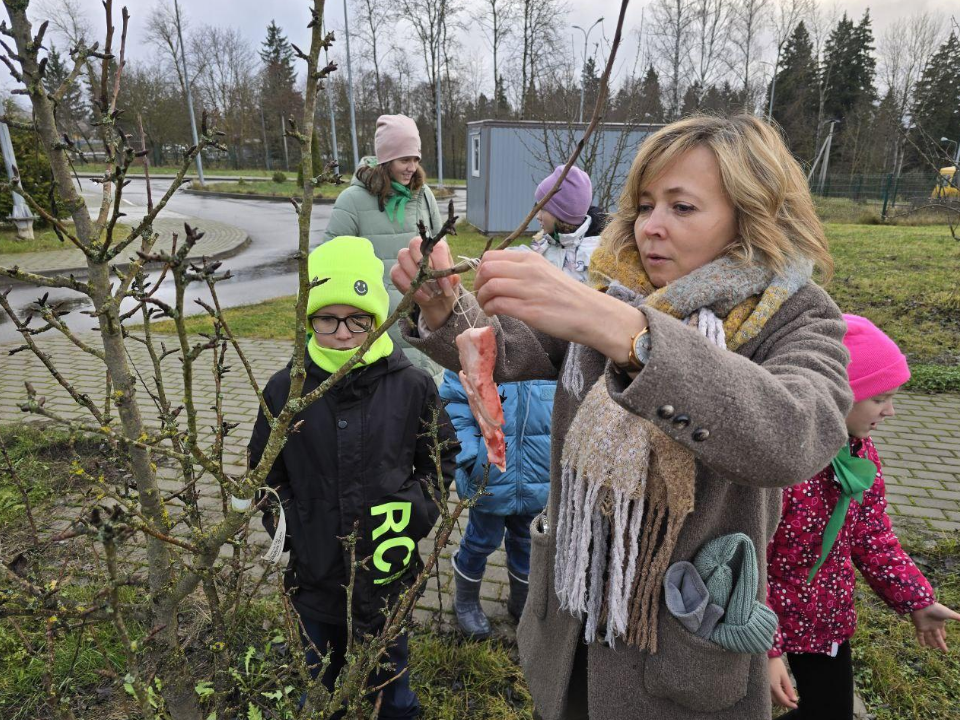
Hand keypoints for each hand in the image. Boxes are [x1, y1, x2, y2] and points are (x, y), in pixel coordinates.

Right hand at [391, 236, 460, 329]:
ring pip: (404, 258)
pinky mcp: (396, 270)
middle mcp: (419, 248)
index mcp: (437, 248)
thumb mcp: (452, 285)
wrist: (435, 299)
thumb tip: (454, 278)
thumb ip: (453, 280)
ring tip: (429, 294)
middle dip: (425, 269)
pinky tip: (420, 296)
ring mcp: (405, 258)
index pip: (436, 249)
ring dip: (416, 278)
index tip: (446, 285)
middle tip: (435, 288)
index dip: (441, 266)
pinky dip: (407, 286)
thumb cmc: (444, 286)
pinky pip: (396, 273)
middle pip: (415, 245)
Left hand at [473, 250, 646, 360]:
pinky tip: (494, 314)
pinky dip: (490, 309)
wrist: (592, 314)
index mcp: (531, 259)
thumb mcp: (545, 273)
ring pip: (489, 287)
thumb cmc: (568, 296)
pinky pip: (498, 304)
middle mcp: (528, 270)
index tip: (483, 282)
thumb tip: (498, 274)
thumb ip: (523, 270)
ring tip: (487, 307)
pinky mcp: (529, 310)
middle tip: (482, 295)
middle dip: (477, 284)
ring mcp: (528, 290)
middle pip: (486, 269)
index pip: (491, 256)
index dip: (480, 270)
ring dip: (482, 299)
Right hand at [768, 656, 797, 709]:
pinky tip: (780, 693)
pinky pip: (769, 694)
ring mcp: (763, 687)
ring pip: (772, 698)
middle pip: (777, 701)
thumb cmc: (776, 664)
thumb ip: (789, 688)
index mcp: (774, 686)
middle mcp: (767, 688)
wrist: (764, 655)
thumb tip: (794, 699)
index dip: (790, 704)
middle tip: (792, 703)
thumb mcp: (784, 675)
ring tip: (787, 698)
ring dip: (780, 700)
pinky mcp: (761, 684)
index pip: (783, 700)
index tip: (796, 706)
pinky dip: (775, 696)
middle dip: (785, 703)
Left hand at [911, 602, 959, 650]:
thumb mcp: (949, 614)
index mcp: (939, 623)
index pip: (942, 631)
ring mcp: (925, 627)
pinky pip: (920, 635)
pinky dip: (921, 640)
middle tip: (941, 648)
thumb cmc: (936, 609)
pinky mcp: (919, 627)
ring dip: (931, 642)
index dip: (943, 634)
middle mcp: (932, 626)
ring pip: (928, 637)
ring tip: (934, 647)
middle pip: (936, 636)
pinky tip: (923, 646)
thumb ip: (957, 617)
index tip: (944, 638)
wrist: (922, 605)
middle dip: (939, 642)